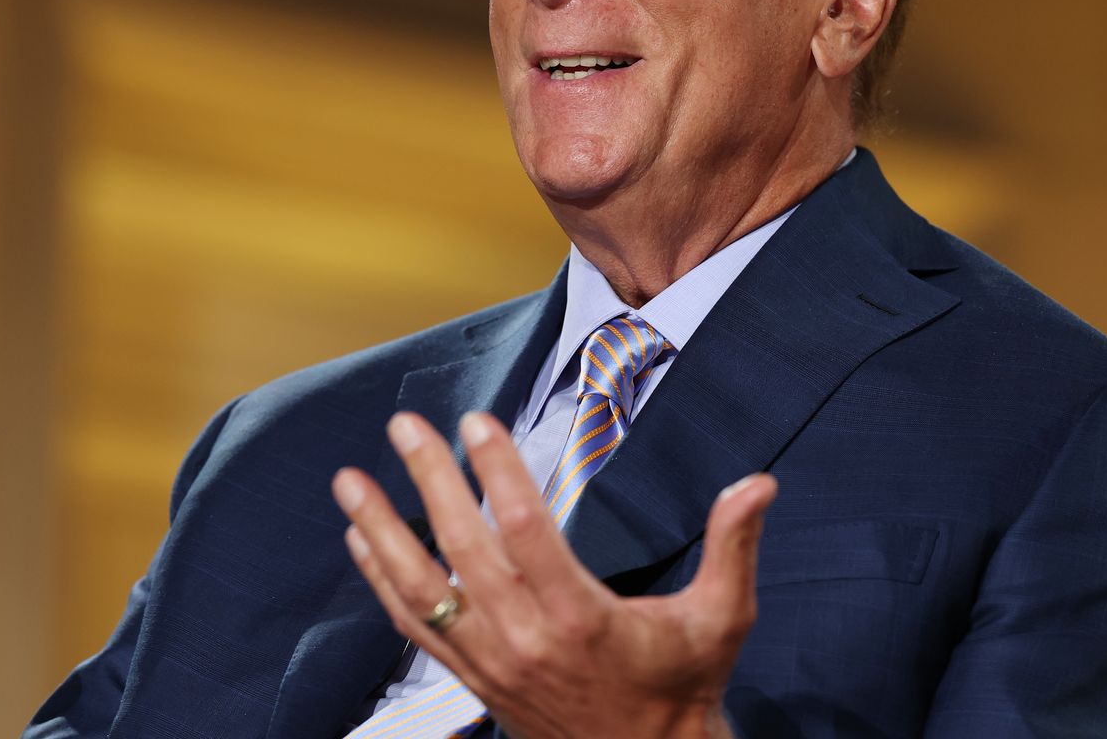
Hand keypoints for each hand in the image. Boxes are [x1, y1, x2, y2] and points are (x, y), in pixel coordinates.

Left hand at [332, 411, 775, 738]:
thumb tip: (758, 484)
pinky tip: (359, 536)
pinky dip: (380, 579)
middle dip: (430, 482)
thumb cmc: (682, 684)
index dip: (499, 472)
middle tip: (405, 424)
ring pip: (422, 589)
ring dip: (380, 530)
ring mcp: (491, 661)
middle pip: (464, 549)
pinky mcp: (472, 676)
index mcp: (582, 618)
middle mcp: (526, 638)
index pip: (528, 531)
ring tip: (348, 479)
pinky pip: (414, 625)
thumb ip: (733, 547)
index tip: (477, 421)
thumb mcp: (721, 618)